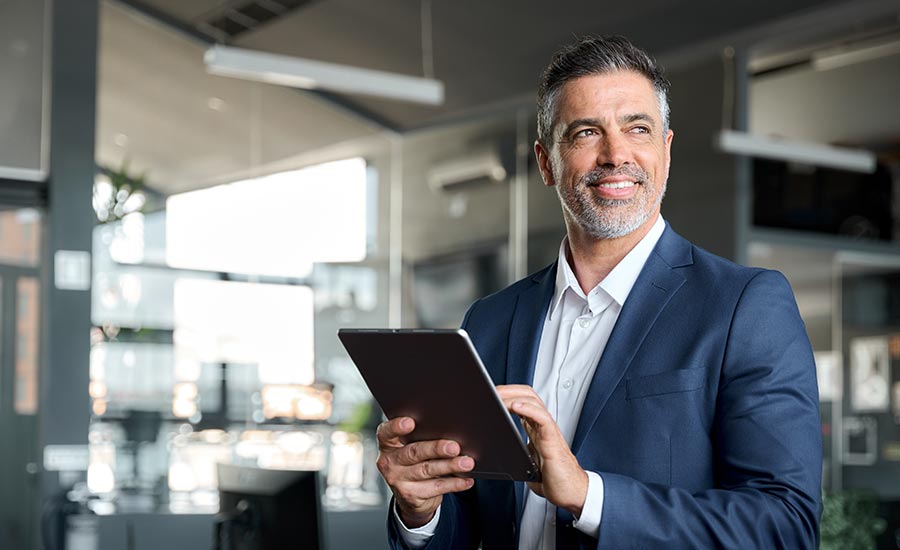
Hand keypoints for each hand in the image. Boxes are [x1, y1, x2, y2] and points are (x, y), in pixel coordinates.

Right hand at [375, 416, 475, 527]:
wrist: (410, 496)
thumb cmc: (414, 461)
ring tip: (467, 462)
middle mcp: (389, 462)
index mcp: (387, 444)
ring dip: (450, 466)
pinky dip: (454, 483)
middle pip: (414, 452)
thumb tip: (451, 430)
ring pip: (427, 470)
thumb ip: (421, 437)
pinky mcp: (411, 496)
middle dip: (436, 448)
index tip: (411, 422)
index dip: (396, 427)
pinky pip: (436, 488)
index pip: (386, 432)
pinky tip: (467, 479)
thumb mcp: (410, 447)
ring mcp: (398, 481)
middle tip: (454, 447)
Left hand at [497, 385, 587, 516]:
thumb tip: (491, 455)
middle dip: (508, 389)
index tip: (490, 394)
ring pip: (533, 401)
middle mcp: (542, 426)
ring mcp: (548, 431)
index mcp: (535, 428)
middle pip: (527, 395)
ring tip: (498, 396)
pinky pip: (542, 418)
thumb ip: (514, 453)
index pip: (522, 400)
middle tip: (490, 391)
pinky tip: (515, 406)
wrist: (571, 493)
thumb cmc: (552, 479)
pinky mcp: (552, 441)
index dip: (507, 393)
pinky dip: (528, 409)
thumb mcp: (525, 462)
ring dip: (513, 395)